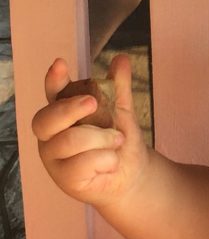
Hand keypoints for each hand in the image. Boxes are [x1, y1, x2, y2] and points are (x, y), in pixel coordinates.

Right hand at [32, 55, 149, 207]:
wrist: (132, 173)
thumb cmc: (118, 140)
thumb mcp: (121, 110)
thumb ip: (118, 87)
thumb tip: (121, 59)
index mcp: (62, 113)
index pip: (52, 94)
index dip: (53, 80)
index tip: (60, 64)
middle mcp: (51, 135)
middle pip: (47, 119)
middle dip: (71, 109)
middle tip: (94, 103)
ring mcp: (54, 159)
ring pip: (70, 141)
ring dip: (102, 139)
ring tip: (118, 141)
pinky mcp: (65, 179)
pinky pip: (83, 164)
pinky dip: (106, 160)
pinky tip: (112, 162)